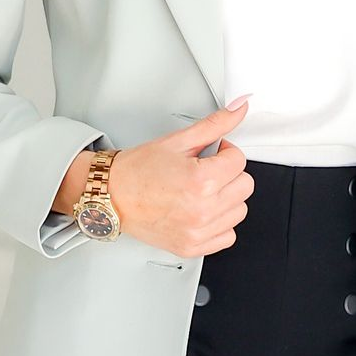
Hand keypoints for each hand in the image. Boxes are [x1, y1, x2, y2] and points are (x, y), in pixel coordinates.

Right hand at [108, 97, 254, 256]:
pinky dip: (220, 224)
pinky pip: (227, 236)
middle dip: (228, 174)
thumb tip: (239, 108)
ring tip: (201, 191)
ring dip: (226, 199)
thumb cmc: (137, 170)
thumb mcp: (178, 141)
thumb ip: (214, 125)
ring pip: (239, 211)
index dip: (225, 152)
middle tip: (205, 171)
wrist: (111, 195)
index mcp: (201, 181)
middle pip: (244, 186)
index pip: (239, 161)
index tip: (212, 154)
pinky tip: (202, 211)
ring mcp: (198, 231)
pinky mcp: (193, 247)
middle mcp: (203, 210)